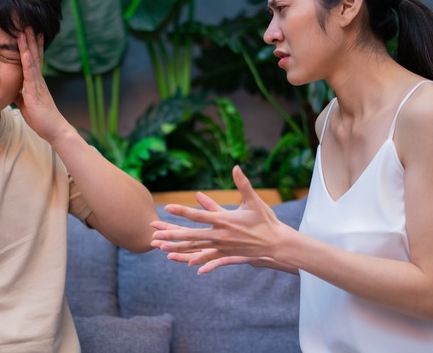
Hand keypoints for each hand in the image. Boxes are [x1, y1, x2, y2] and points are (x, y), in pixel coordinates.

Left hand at [13, 27, 69, 141]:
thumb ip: (20, 94)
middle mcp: (38, 80)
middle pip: (35, 55)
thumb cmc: (41, 118)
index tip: (30, 32)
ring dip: (29, 45)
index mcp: (36, 82)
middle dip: (31, 39)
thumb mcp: (26, 104)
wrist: (54, 129)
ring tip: (26, 30)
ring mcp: (37, 84)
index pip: (34, 59)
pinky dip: (27, 61)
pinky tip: (25, 51)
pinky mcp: (35, 92)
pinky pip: (30, 74)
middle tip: (29, 23)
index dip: (32, 45)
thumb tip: (12, 90)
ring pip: (32, 60)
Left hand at [151, 166, 294, 273]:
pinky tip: (190, 265)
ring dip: (179, 249)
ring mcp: (223, 247)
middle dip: (172, 234)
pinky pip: (211, 260)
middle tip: (155, 233)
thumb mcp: (253, 200)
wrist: (277, 244)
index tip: (167, 207)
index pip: (199, 215)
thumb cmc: (265, 220)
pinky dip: (201, 262)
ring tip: (163, 249)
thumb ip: (243, 184)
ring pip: (197, 249)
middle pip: (192, 236)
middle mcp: (221, 235)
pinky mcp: (228, 255)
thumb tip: (236, 167)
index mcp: (225, 221)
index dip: (182, 211)